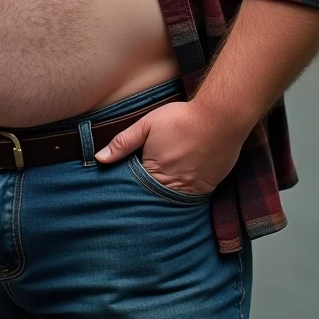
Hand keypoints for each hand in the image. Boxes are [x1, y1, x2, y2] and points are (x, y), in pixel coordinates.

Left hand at [94, 100, 242, 194]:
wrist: (219, 119)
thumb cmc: (181, 119)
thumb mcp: (147, 125)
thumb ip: (123, 142)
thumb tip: (99, 158)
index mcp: (154, 171)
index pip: (137, 187)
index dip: (133, 184)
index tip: (128, 184)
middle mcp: (173, 185)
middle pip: (155, 196)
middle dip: (149, 193)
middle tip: (147, 188)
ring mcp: (193, 188)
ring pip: (174, 199)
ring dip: (168, 194)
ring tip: (165, 186)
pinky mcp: (209, 186)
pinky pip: (193, 196)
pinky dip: (187, 191)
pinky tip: (185, 180)